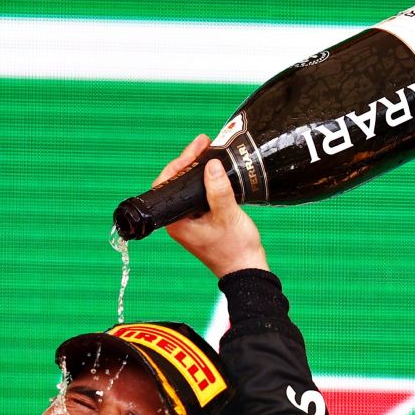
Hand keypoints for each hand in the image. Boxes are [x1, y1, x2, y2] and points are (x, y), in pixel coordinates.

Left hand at [157, 134, 269, 277]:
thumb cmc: (235, 250)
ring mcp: (189, 222)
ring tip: (210, 151)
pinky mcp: (201, 222)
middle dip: (190, 162)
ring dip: (199, 170)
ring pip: (188, 189)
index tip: (196, 148)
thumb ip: (218, 189)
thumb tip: (211, 165)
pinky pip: (199, 196)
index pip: (167, 183)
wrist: (247, 270)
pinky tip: (217, 171)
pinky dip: (207, 182)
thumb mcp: (227, 215)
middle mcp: (178, 222)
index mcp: (176, 222)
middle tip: (206, 144)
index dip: (180, 161)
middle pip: (177, 183)